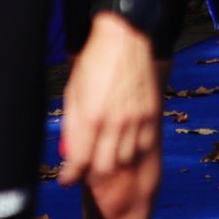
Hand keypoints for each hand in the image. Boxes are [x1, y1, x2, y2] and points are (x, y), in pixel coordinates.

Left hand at [58, 16, 159, 185]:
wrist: (124, 39)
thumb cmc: (94, 63)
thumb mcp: (72, 93)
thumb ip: (71, 125)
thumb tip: (69, 151)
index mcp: (91, 116)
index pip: (80, 161)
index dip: (71, 176)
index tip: (67, 180)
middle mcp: (115, 122)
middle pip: (105, 167)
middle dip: (92, 174)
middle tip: (85, 170)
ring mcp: (137, 119)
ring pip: (126, 159)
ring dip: (113, 163)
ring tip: (105, 157)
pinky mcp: (151, 113)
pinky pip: (144, 145)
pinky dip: (133, 151)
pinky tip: (125, 145)